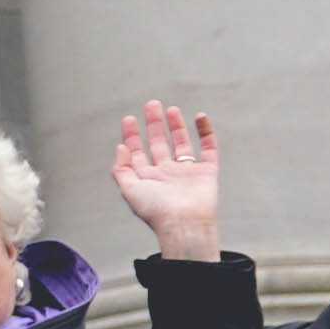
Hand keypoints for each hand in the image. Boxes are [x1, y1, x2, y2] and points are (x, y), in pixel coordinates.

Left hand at [106, 99, 219, 262]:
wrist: (184, 223)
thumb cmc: (155, 210)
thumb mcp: (129, 190)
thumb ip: (121, 168)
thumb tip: (120, 146)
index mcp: (147, 178)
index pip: (137, 152)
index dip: (132, 135)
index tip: (129, 118)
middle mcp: (166, 174)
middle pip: (159, 143)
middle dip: (154, 124)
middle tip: (152, 104)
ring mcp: (187, 172)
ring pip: (182, 143)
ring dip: (176, 126)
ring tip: (171, 109)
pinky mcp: (207, 172)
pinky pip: (209, 148)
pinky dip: (206, 132)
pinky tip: (199, 117)